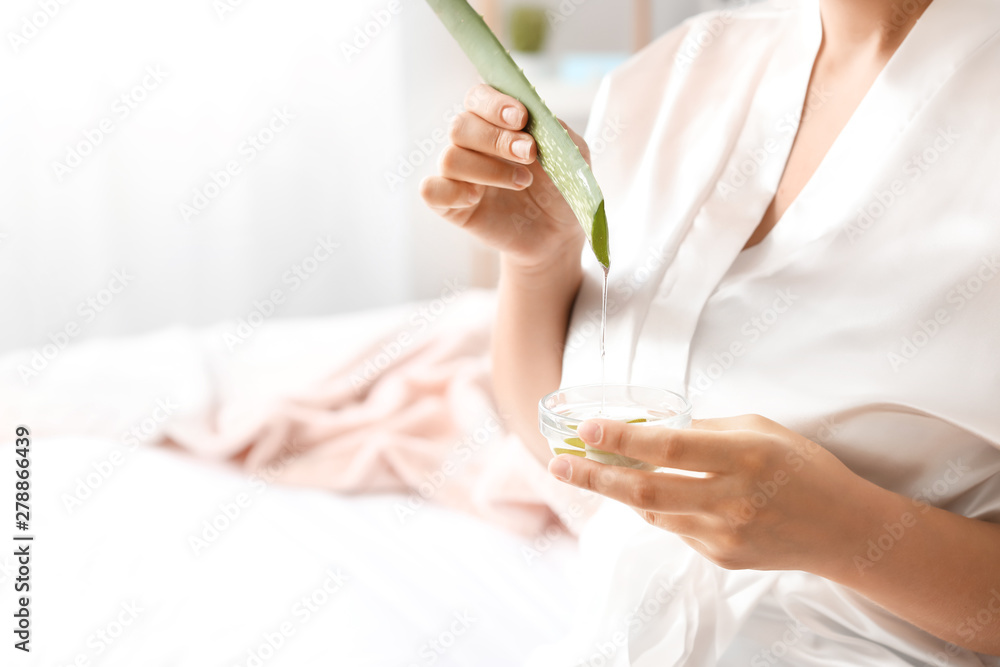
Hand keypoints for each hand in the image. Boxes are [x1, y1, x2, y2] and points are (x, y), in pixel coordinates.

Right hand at [420, 85, 585, 270]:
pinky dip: (451, 191)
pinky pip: (430, 191)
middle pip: (460, 126)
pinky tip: (476, 197)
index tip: (521, 118)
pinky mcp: (451, 206)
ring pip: (450, 158)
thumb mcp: (570, 155)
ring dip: (488, 169)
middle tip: (530, 153)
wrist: (558, 233)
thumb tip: (536, 115)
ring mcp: (459, 176)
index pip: (478, 98)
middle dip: (496, 138)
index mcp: (496, 124)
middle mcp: (472, 145)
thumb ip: (555, 130)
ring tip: (522, 182)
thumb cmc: (560, 189)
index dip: (494, 104)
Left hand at [547, 415, 900, 575]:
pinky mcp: (721, 557)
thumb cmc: (802, 467)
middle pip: (646, 491)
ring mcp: (724, 534)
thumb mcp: (759, 429)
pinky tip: (651, 491)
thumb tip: (651, 429)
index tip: (587, 429)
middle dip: (594, 476)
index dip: (622, 440)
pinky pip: (675, 528)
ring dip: (617, 492)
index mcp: (744, 456)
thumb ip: (705, 430)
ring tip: (587, 472)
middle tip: (558, 463)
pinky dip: (657, 508)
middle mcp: (731, 499)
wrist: (842, 529)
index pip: (669, 448)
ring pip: (652, 513)